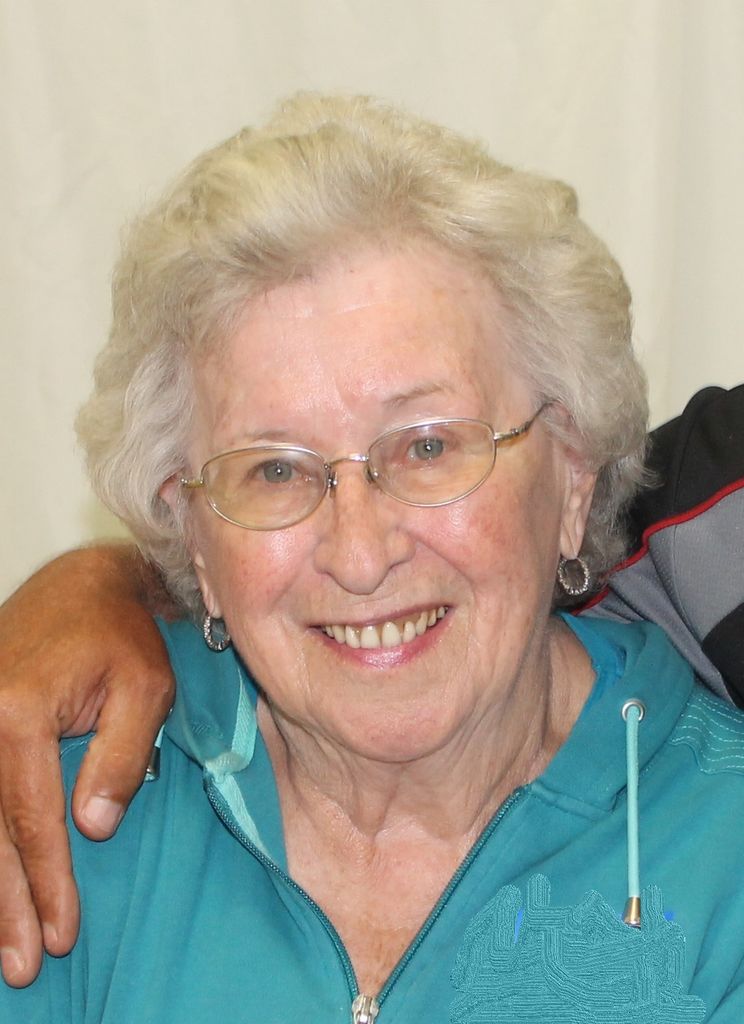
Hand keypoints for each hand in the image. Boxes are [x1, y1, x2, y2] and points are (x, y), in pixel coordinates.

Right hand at [0, 546, 174, 985]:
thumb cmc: (123, 634)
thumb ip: (119, 756)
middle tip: (25, 963)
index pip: (32, 815)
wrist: (82, 584)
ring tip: (2, 946)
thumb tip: (92, 827)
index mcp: (20, 710)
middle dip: (7, 903)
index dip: (47, 879)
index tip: (62, 932)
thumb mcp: (146, 687)